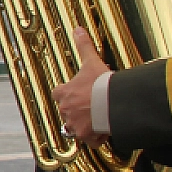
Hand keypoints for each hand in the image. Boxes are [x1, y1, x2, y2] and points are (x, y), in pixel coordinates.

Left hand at [52, 28, 109, 143]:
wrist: (113, 102)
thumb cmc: (101, 83)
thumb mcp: (91, 62)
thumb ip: (84, 46)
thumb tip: (78, 30)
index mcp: (64, 94)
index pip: (58, 93)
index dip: (66, 93)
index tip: (75, 92)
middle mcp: (66, 111)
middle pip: (67, 112)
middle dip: (77, 110)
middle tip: (91, 106)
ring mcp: (75, 125)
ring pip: (76, 128)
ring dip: (84, 125)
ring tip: (97, 120)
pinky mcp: (87, 136)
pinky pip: (90, 141)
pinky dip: (96, 138)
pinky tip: (104, 132)